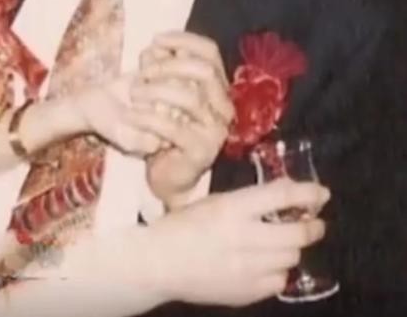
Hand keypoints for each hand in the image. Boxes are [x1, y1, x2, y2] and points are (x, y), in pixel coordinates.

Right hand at [68, 179, 327, 311]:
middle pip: (297, 233)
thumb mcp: (214, 202)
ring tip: (284, 243)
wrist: (161, 263)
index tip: (322, 193)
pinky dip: (277, 271)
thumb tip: (283, 198)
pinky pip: (278, 281)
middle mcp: (246, 237)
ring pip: (290, 257)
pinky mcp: (248, 291)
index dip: (307, 193)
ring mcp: (249, 268)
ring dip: (291, 248)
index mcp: (232, 208)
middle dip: (312, 227)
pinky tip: (266, 265)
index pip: (282, 196)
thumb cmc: (183, 225)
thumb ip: (247, 203)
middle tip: (315, 223)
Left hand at [136, 32, 233, 204]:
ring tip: (133, 93)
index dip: (184, 39)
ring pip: (190, 98)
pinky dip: (149, 118)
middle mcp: (223, 106)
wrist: (168, 172)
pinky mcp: (201, 151)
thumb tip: (155, 46)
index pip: (211, 52)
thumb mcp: (165, 92)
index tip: (156, 39)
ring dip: (156, 90)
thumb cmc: (165, 126)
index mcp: (217, 87)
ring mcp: (215, 131)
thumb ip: (164, 68)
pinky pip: (174, 128)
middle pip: (204, 71)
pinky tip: (132, 115)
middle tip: (142, 72)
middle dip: (169, 65)